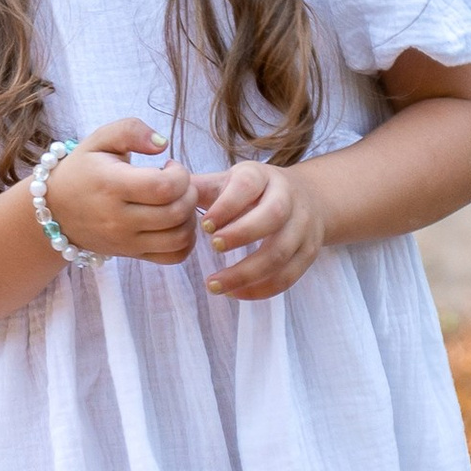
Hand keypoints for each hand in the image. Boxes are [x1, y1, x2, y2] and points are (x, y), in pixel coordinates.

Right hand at [45, 117, 200, 265]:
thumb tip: (162, 144)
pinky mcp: (132, 255)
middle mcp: (119, 219)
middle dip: (189, 192)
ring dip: (190, 217)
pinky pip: (173, 257)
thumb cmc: (82, 170)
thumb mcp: (99, 140)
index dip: (179, 173)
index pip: (164, 187)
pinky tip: (176, 222)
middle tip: (176, 182)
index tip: (169, 165)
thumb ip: (131, 130)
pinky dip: (185, 241)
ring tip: (177, 201)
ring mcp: (126, 241)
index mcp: (111, 186)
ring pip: (179, 237)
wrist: (55, 210)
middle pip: (176, 212)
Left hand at [197, 156, 330, 297]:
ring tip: (214, 284)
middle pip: (272, 216)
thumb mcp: (230, 182)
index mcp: (263, 176)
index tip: (204, 226)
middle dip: (242, 234)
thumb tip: (163, 192)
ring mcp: (302, 227)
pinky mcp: (308, 253)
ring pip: (280, 252)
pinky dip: (260, 289)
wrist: (308, 198)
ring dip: (246, 272)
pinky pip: (288, 276)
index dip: (227, 205)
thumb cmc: (254, 192)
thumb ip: (199, 187)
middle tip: (213, 248)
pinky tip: (234, 293)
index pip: (248, 184)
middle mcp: (288, 197)